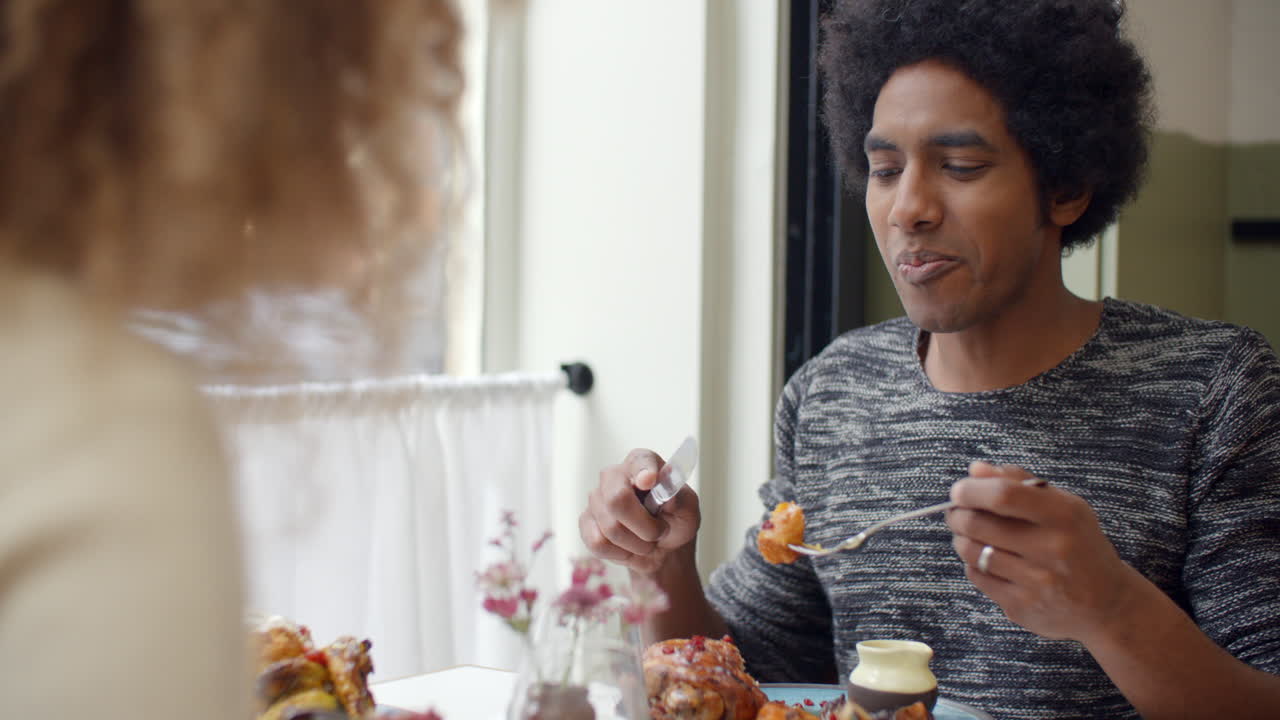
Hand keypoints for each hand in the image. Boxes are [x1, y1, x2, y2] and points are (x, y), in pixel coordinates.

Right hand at [579, 448, 700, 574]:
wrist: (662, 550)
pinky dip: (619, 553)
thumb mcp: (689, 511)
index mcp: (642, 463)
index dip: (643, 471)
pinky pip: (597, 543)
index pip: (639, 462)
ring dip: (637, 544)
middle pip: (617, 499)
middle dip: (644, 527)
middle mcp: (614, 475)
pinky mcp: (586, 522)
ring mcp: (596, 498)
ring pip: (610, 528)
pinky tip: (627, 547)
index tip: (649, 482)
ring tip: (646, 541)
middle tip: (658, 533)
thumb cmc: (675, 523)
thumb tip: (668, 495)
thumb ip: (680, 500)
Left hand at [946, 460, 1147, 643]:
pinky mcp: (1023, 606)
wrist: (1108, 604)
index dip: (971, 490)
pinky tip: (988, 560)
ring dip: (961, 539)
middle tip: (957, 512)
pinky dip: (974, 564)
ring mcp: (1037, 581)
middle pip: (978, 524)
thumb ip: (1019, 482)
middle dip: (957, 514)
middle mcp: (1052, 549)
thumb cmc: (1079, 545)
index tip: (959, 490)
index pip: (1003, 495)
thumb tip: (976, 469)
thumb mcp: (1064, 507)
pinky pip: (978, 577)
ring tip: (970, 534)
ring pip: (972, 551)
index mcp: (1064, 515)